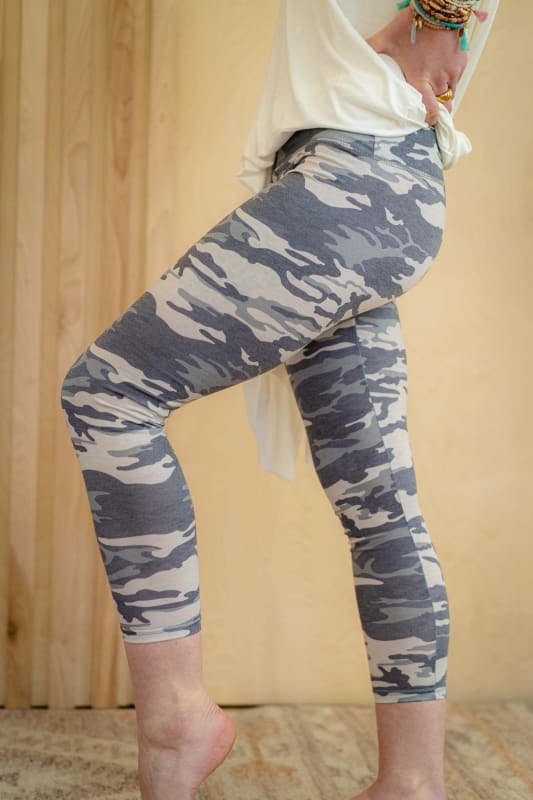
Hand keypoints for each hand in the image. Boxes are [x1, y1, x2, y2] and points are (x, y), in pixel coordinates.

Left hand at [366, 7, 467, 125]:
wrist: (439, 6)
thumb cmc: (412, 24)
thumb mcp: (386, 39)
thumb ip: (370, 51)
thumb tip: (350, 55)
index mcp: (421, 80)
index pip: (430, 110)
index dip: (429, 119)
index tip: (425, 122)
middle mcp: (438, 80)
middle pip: (441, 106)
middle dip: (435, 111)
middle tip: (426, 111)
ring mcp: (452, 72)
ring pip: (450, 94)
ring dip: (442, 96)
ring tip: (432, 93)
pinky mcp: (460, 63)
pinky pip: (456, 80)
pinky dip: (450, 80)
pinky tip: (440, 74)